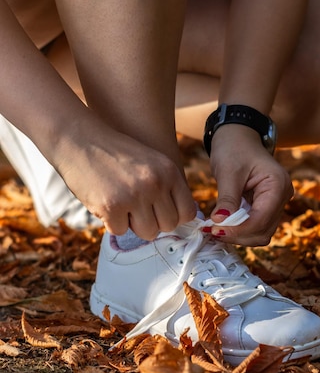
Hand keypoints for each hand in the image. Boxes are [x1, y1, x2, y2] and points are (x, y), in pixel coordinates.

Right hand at [56, 121, 195, 239]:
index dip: (174, 217)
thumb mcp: (150, 161)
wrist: (78, 140)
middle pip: (168, 225)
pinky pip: (120, 231)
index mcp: (169, 170)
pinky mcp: (112, 206)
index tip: (160, 213)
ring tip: (121, 204)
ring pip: (148, 233)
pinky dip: (111, 222)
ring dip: (133, 224)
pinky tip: (104, 201)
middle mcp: (156, 183)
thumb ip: (167, 186)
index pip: (188, 211)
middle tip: (135, 208)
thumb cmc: (114, 153)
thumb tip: (181, 220)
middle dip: (152, 221)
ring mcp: (134, 195)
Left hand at [208, 125, 292, 245]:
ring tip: (214, 229)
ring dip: (238, 235)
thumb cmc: (234, 147)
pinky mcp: (266, 207)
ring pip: (259, 232)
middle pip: (262, 230)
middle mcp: (282, 196)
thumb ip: (227, 199)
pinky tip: (222, 225)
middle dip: (237, 234)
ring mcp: (276, 203)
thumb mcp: (228, 172)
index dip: (238, 230)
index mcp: (278, 185)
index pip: (261, 219)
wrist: (238, 135)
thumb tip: (219, 224)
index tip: (214, 230)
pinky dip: (239, 229)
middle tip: (210, 232)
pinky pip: (255, 226)